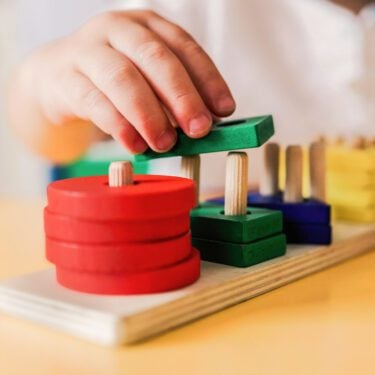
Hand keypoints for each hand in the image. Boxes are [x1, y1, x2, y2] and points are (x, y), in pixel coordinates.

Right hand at [29, 10, 234, 152]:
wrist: (57, 77)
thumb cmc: (114, 80)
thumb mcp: (147, 78)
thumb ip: (173, 97)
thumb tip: (205, 124)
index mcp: (146, 26)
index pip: (184, 47)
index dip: (208, 79)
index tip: (224, 110)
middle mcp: (118, 30)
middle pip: (156, 58)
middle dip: (182, 97)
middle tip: (199, 130)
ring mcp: (88, 50)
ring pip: (123, 78)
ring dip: (149, 114)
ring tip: (165, 144)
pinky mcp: (66, 78)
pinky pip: (95, 102)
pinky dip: (119, 126)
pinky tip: (135, 145)